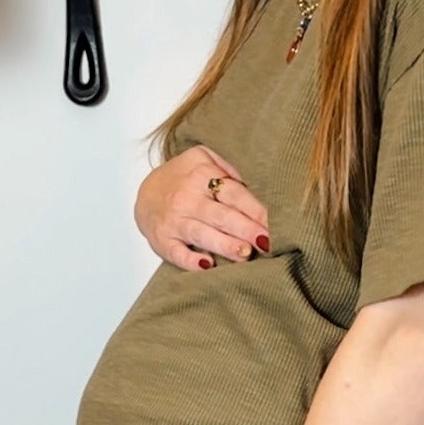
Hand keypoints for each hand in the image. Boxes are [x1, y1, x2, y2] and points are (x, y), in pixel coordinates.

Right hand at [135, 144, 269, 271]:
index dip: (256, 209)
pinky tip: (207, 266)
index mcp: (201, 175)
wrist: (146, 194)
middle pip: (221, 215)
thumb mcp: (204, 159)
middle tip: (267, 241)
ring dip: (224, 244)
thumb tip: (264, 182)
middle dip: (245, 228)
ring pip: (202, 234)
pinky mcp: (162, 241)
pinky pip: (176, 253)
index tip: (277, 222)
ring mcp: (173, 221)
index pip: (234, 193)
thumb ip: (230, 167)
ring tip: (245, 253)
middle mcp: (187, 198)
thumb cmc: (185, 179)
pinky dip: (190, 260)